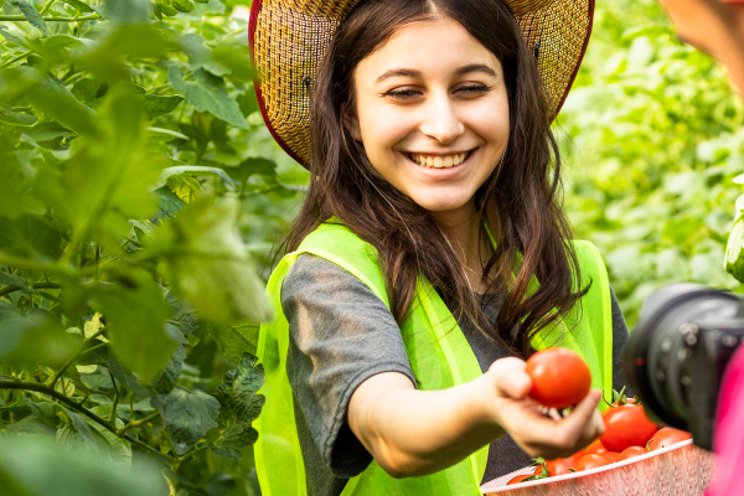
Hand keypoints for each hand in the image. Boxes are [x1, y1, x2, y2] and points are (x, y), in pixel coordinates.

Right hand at [481, 357, 603, 458]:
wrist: (500, 402)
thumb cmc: (502, 386)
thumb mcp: (502, 375)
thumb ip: (511, 379)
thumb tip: (525, 386)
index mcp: (525, 432)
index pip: (562, 436)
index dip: (583, 416)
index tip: (593, 391)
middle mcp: (540, 448)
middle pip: (579, 438)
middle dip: (590, 412)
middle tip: (586, 386)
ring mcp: (552, 450)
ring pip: (588, 436)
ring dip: (591, 413)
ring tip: (575, 393)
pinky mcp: (562, 447)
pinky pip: (588, 434)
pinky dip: (589, 417)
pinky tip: (573, 402)